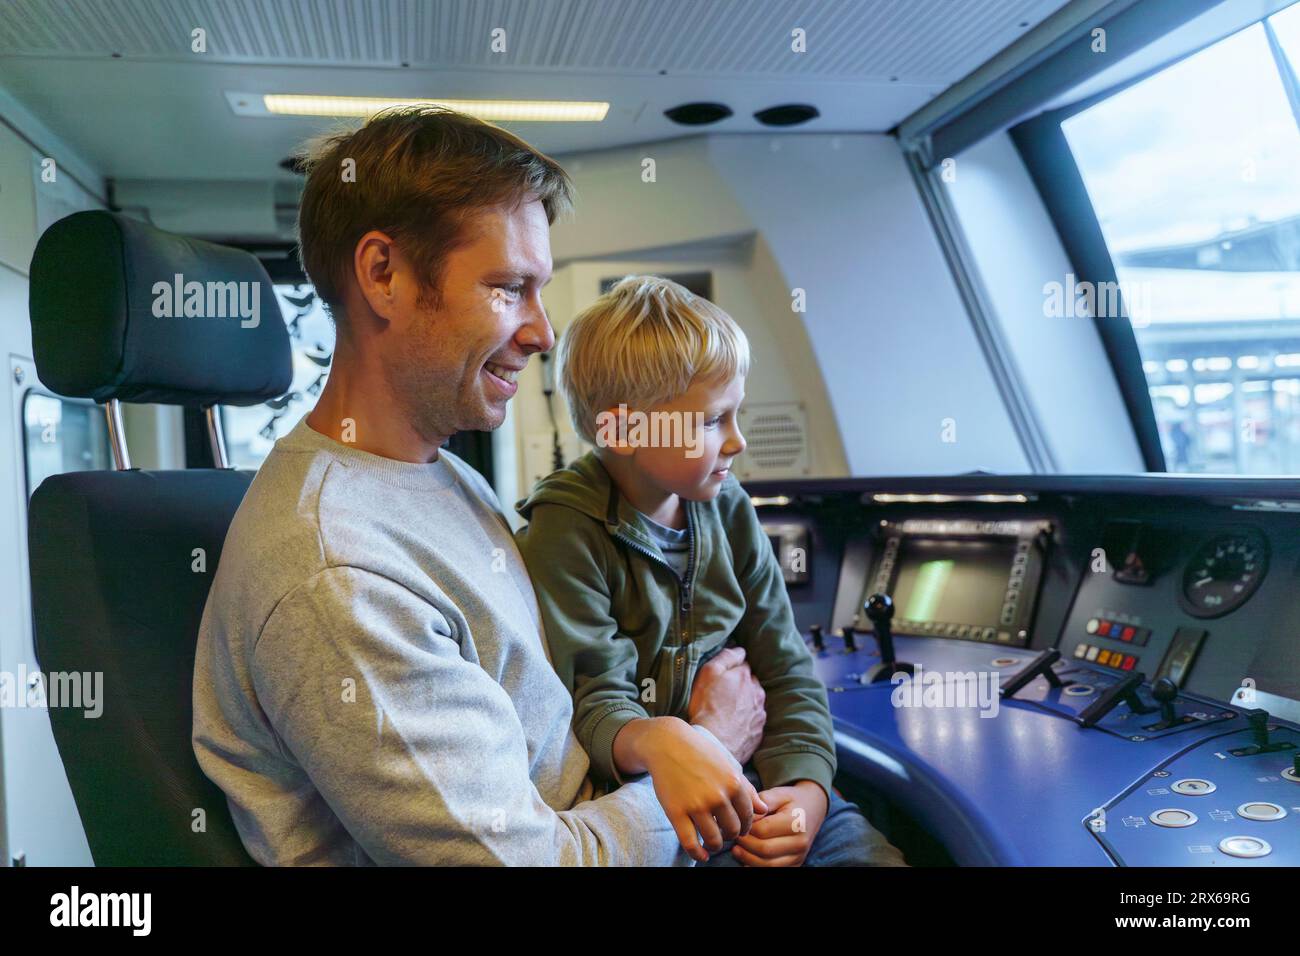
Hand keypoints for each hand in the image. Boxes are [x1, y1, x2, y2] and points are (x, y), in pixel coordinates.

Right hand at [640, 718, 768, 861]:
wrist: (667, 743)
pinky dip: (698, 854)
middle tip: (725, 834)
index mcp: (734, 783)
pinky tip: (701, 855)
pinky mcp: (677, 812)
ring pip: (714, 840)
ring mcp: (697, 805)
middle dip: (731, 835)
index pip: (748, 816)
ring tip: (713, 844)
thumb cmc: (700, 753)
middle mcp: (718, 795)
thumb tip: (764, 810)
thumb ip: (747, 789)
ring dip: (716, 846)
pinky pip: (690, 843)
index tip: (738, 828)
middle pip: (733, 830)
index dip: (745, 826)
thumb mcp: (727, 765)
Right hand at [687, 646, 765, 764]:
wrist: (713, 744)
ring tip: (727, 712)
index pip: (743, 666)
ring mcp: (759, 715)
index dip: (731, 671)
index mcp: (746, 677)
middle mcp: (758, 694)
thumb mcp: (709, 672)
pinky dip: (745, 722)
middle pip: (751, 684)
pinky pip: (753, 722)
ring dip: (744, 704)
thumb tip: (741, 650)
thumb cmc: (707, 706)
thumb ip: (727, 657)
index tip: (721, 678)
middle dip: (740, 687)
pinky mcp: (758, 734)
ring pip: (754, 703)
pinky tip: (732, 726)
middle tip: (723, 695)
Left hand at [732, 780, 827, 866]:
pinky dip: (756, 866)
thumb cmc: (792, 800)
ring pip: (767, 865)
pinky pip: (772, 871)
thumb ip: (763, 801)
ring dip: (748, 858)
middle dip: (745, 844)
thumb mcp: (779, 793)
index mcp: (796, 823)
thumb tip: (748, 817)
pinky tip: (748, 856)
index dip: (746, 828)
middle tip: (735, 836)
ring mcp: (799, 856)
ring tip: (737, 848)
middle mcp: (800, 843)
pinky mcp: (796, 865)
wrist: (812, 809)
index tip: (737, 823)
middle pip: (764, 850)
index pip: (763, 830)